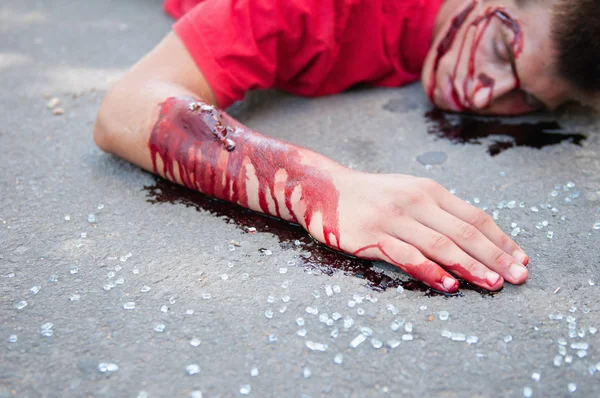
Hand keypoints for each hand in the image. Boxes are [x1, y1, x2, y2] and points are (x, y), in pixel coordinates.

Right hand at [306, 170, 528, 292]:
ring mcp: (394, 218)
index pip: (475, 216)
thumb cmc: (373, 195)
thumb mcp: (409, 192)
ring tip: (493, 284)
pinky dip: (430, 270)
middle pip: (464, 231)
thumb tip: (475, 239)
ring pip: (440, 244)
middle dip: (495, 256)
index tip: (521, 259)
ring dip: (470, 266)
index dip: (501, 240)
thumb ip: (438, 212)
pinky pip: (406, 255)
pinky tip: (448, 284)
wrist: (325, 189)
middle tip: (518, 277)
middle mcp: (416, 201)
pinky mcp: (373, 235)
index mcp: (429, 191)